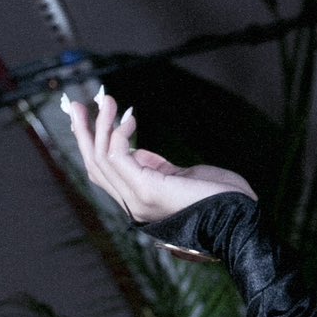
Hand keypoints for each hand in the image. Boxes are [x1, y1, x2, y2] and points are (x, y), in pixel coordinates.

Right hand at [62, 88, 254, 223]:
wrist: (239, 215)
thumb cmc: (219, 197)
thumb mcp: (180, 177)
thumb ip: (155, 168)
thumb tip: (137, 152)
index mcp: (139, 202)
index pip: (102, 174)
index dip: (91, 145)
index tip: (89, 118)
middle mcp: (133, 205)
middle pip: (93, 166)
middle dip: (83, 132)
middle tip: (77, 104)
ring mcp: (137, 200)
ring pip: (100, 159)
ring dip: (100, 125)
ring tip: (106, 100)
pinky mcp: (146, 190)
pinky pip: (117, 156)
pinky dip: (118, 134)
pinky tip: (130, 120)